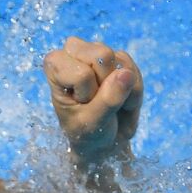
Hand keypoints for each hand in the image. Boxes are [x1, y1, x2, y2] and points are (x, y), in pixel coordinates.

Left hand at [43, 36, 142, 163]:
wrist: (102, 140)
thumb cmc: (86, 131)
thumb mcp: (92, 123)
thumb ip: (107, 100)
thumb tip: (126, 74)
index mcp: (56, 64)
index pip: (82, 73)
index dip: (88, 93)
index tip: (81, 104)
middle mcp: (74, 52)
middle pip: (103, 55)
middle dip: (106, 85)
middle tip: (96, 101)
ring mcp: (99, 52)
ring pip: (122, 63)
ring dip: (122, 90)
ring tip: (109, 103)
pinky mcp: (120, 58)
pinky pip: (135, 71)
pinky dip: (133, 92)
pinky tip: (121, 100)